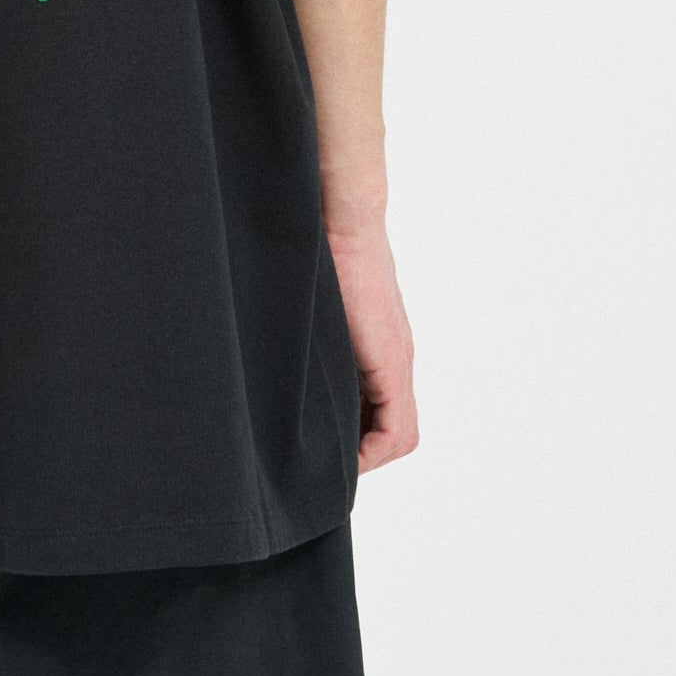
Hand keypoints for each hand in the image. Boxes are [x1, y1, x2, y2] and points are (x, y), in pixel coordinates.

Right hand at [327, 217, 417, 473]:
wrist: (341, 215)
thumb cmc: (317, 249)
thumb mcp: (314, 308)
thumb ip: (312, 338)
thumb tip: (279, 361)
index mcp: (376, 347)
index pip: (376, 412)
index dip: (350, 439)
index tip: (317, 446)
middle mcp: (394, 358)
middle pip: (388, 429)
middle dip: (354, 450)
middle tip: (318, 459)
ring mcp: (396, 360)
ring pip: (396, 434)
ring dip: (364, 453)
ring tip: (328, 460)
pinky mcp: (392, 362)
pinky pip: (396, 431)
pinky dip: (372, 450)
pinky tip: (343, 452)